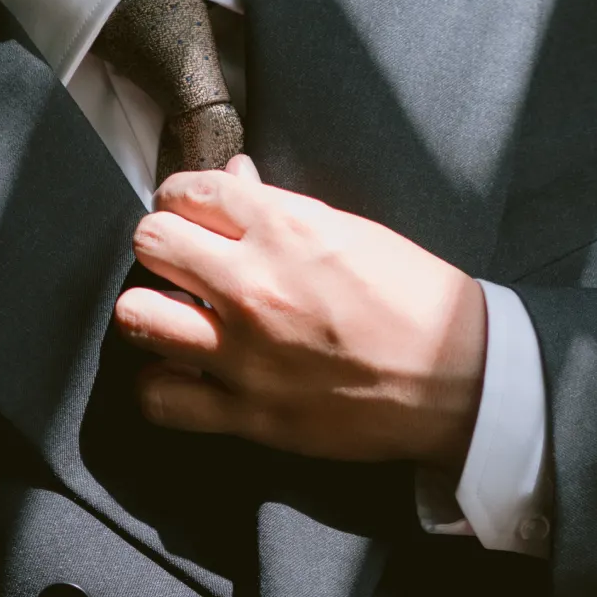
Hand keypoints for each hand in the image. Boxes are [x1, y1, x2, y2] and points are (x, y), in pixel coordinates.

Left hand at [114, 156, 487, 469]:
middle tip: (185, 269)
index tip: (194, 220)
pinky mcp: (249, 413)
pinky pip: (162, 399)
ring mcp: (245, 353)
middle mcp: (253, 286)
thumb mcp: (352, 232)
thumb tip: (234, 183)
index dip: (183, 203)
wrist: (458, 379)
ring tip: (175, 320)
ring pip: (138, 316)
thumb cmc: (417, 302)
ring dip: (150, 313)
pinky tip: (183, 378)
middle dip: (164, 250)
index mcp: (284, 227)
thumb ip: (280, 210)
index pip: (186, 192)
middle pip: (151, 244)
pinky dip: (162, 388)